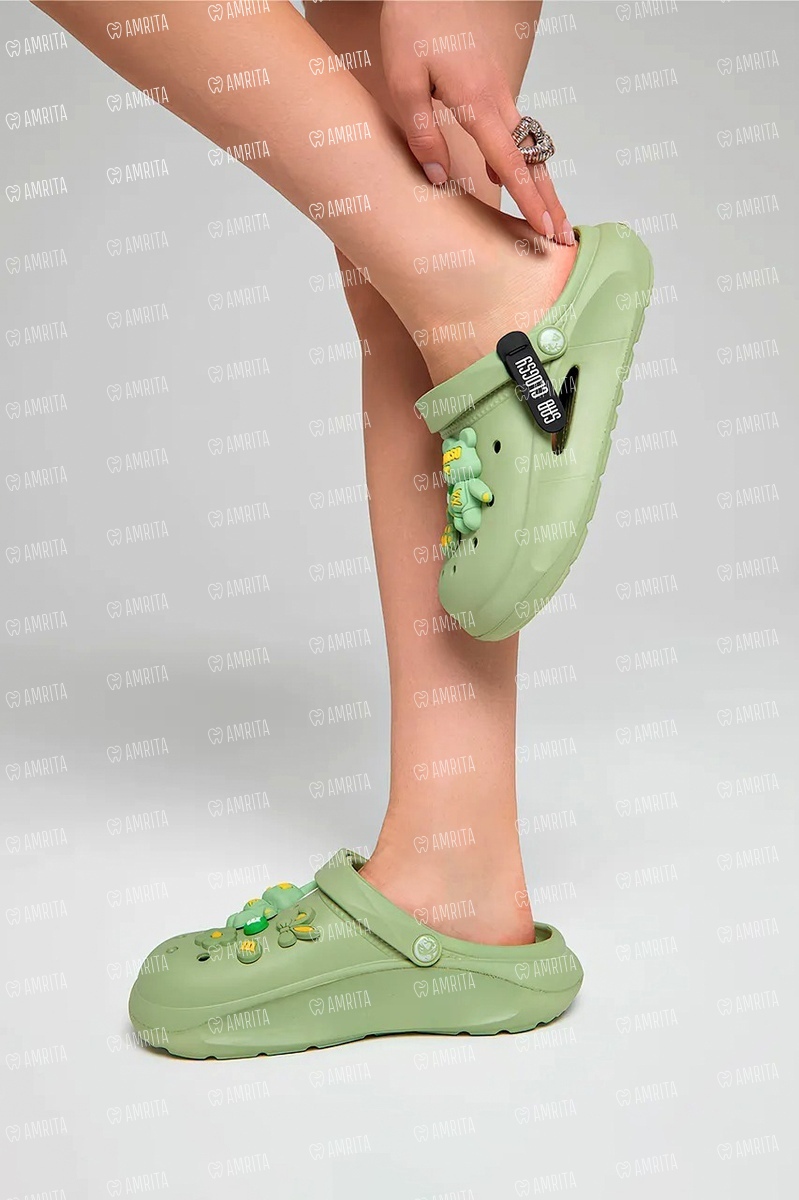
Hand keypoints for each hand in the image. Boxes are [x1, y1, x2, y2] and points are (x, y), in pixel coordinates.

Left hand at [380, 0, 570, 240]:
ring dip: (541, 183)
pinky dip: (525, 160)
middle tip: (565, 237)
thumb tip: (438, 180)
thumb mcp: (403, 81)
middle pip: (533, 160)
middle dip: (550, 200)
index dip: (528, 199)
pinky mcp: (494, 87)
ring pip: (529, 147)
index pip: (510, 162)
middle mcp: (497, 99)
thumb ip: (422, 133)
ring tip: (550, 218)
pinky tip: (513, 177)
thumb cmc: (412, 25)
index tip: (545, 229)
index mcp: (476, 102)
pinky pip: (516, 131)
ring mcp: (499, 92)